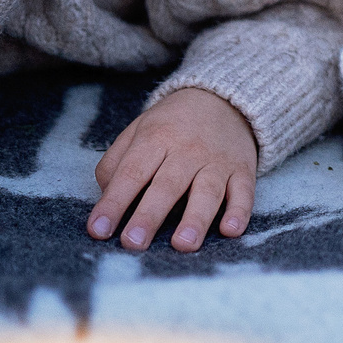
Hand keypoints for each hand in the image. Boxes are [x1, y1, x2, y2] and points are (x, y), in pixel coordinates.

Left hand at [89, 87, 257, 251]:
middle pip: (167, 185)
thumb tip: (107, 201)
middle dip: (149, 216)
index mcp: (156, 138)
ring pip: (207, 191)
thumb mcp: (137, 132)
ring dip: (195, 218)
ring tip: (182, 244)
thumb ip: (115, 164)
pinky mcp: (243, 170)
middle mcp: (187, 150)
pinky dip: (239, 211)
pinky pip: (244, 192)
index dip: (114, 202)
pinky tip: (231, 230)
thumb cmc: (171, 125)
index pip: (132, 173)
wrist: (224, 98)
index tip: (98, 230)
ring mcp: (217, 161)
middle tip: (133, 243)